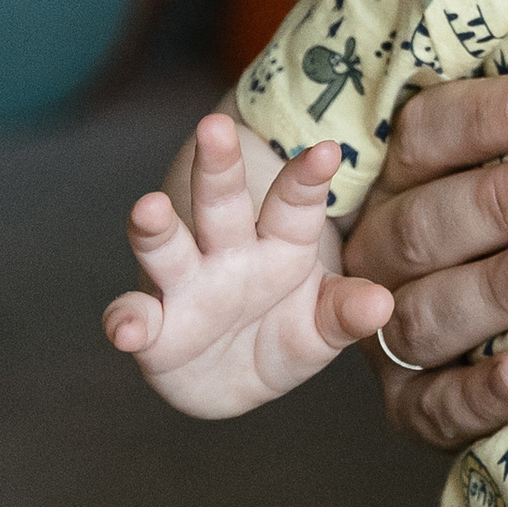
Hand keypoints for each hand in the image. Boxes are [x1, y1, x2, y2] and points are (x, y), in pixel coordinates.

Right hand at [105, 114, 391, 417]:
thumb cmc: (284, 333)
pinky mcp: (153, 328)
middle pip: (222, 203)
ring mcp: (186, 285)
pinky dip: (125, 321)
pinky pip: (133, 316)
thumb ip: (345, 312)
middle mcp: (227, 253)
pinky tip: (125, 329)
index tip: (327, 151)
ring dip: (155, 227)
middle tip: (214, 126)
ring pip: (167, 246)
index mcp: (279, 243)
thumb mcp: (322, 326)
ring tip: (148, 207)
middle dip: (218, 166)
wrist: (233, 380)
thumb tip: (382, 305)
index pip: (295, 204)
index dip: (308, 178)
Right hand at [340, 76, 507, 453]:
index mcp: (406, 180)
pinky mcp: (410, 405)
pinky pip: (431, 406)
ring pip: (424, 312)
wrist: (505, 347)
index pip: (427, 134)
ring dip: (497, 287)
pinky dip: (476, 394)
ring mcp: (388, 332)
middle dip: (501, 202)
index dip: (486, 118)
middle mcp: (385, 251)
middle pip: (424, 223)